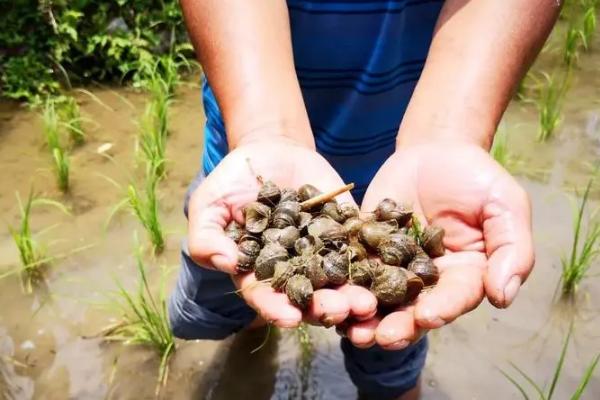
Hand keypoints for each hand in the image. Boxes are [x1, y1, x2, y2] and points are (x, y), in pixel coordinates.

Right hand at [186, 138, 376, 333]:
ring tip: (368, 302)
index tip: (291, 319)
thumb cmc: (232, 180)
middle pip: (309, 296)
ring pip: (339, 280)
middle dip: (325, 307)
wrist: (270, 149)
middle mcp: (293, 268)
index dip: (277, 309)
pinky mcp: (345, 231)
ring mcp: (322, 251)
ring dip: (354, 294)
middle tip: (342, 311)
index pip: (266, 297)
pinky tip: (385, 270)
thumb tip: (226, 263)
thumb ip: (208, 237)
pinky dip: (372, 260)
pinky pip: (360, 247)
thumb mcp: (209, 204)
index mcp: (258, 271)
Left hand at [346, 142, 532, 348]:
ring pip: (379, 297)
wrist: (436, 150)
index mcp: (465, 276)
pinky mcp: (367, 248)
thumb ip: (511, 250)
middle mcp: (428, 280)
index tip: (427, 317)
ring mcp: (394, 265)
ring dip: (364, 315)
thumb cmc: (478, 178)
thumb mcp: (506, 206)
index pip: (454, 298)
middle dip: (397, 325)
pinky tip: (328, 294)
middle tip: (379, 337)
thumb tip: (503, 297)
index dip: (442, 308)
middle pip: (412, 309)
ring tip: (350, 329)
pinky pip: (353, 268)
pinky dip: (341, 283)